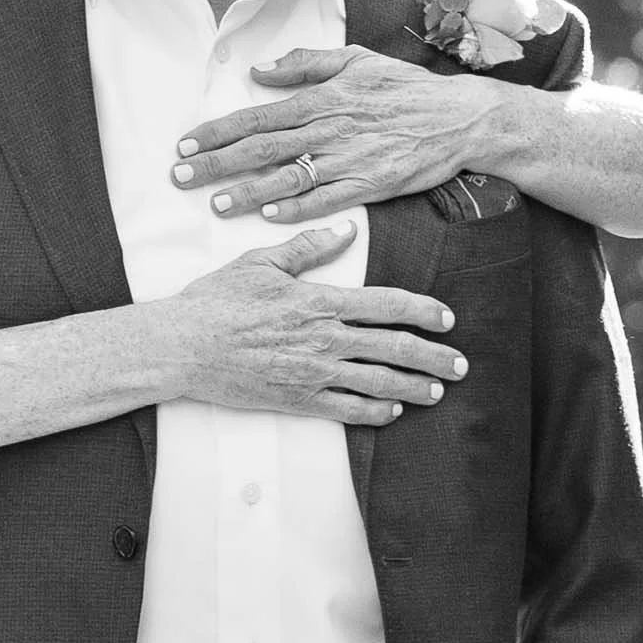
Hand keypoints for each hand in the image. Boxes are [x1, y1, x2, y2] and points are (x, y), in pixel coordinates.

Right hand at [157, 224, 467, 426]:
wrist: (182, 346)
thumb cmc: (217, 300)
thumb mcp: (261, 261)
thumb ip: (308, 246)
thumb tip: (346, 231)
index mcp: (319, 301)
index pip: (386, 305)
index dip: (423, 311)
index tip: (447, 318)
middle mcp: (324, 339)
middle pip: (394, 348)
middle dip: (434, 356)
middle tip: (461, 364)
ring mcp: (312, 373)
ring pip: (379, 383)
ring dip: (414, 387)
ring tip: (437, 391)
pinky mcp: (297, 400)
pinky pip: (347, 409)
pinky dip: (375, 412)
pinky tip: (393, 411)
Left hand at [171, 46, 512, 222]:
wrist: (460, 117)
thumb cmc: (405, 87)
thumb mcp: (356, 59)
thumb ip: (306, 62)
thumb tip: (259, 68)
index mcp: (322, 98)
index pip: (257, 116)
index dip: (218, 131)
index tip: (186, 143)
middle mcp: (329, 130)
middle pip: (261, 149)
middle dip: (217, 164)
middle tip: (181, 177)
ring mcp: (349, 161)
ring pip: (287, 179)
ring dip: (247, 193)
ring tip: (215, 204)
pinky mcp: (370, 186)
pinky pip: (325, 201)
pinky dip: (296, 209)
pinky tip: (269, 217)